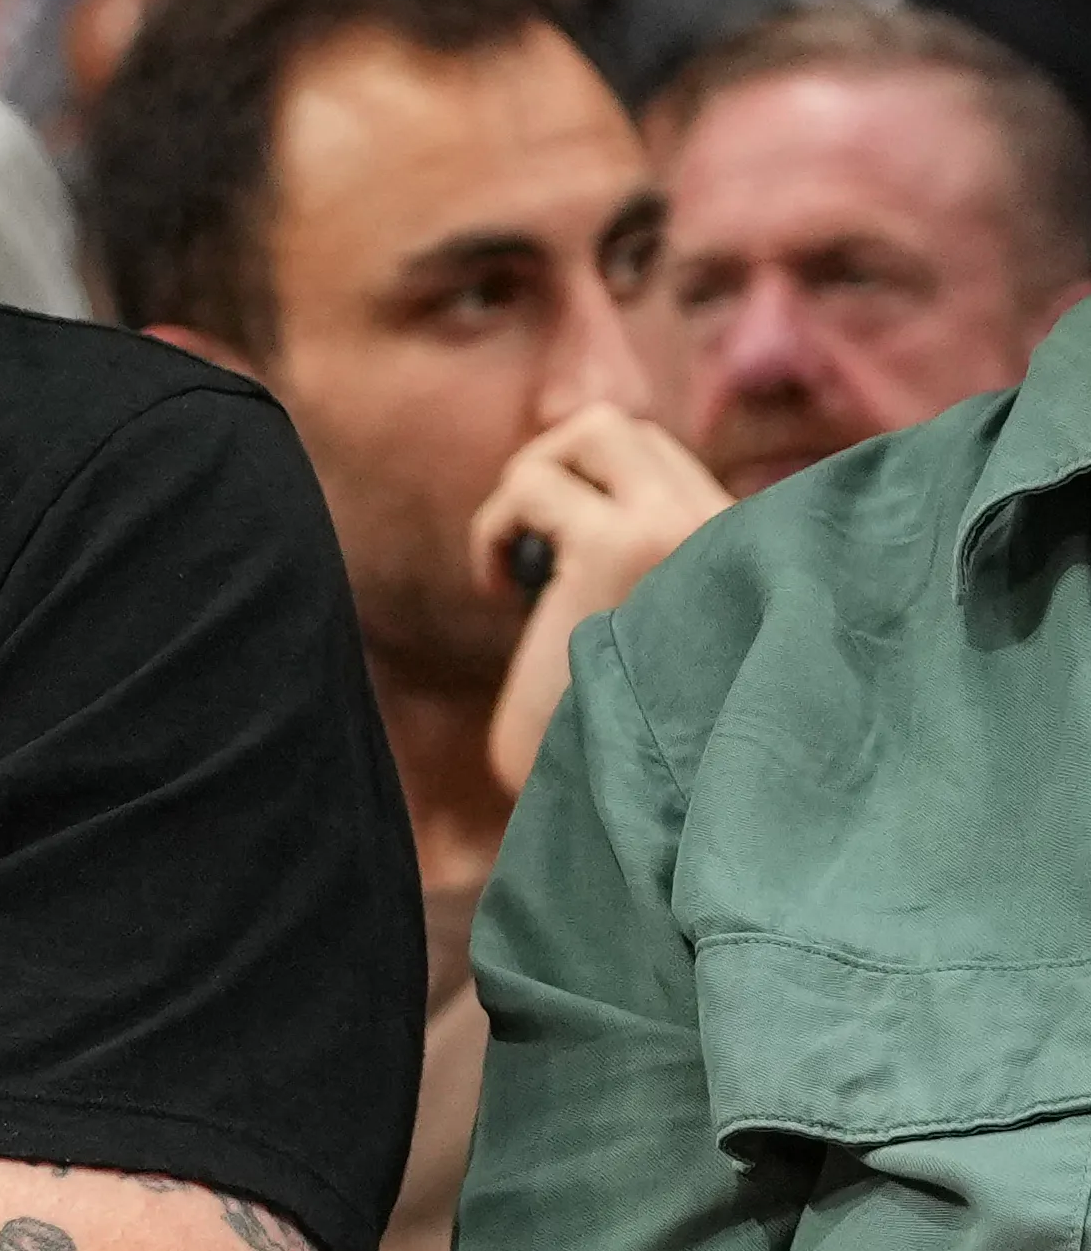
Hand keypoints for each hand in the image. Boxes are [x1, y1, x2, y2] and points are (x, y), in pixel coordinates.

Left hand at [473, 402, 730, 801]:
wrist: (621, 822)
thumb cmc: (623, 760)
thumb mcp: (654, 647)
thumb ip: (650, 570)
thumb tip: (587, 498)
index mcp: (754, 559)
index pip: (672, 467)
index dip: (598, 498)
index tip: (560, 575)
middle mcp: (736, 535)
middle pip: (635, 431)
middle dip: (560, 476)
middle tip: (529, 561)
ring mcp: (686, 530)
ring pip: (597, 428)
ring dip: (532, 484)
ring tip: (517, 572)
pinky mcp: (622, 547)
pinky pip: (534, 483)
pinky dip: (496, 525)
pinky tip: (498, 592)